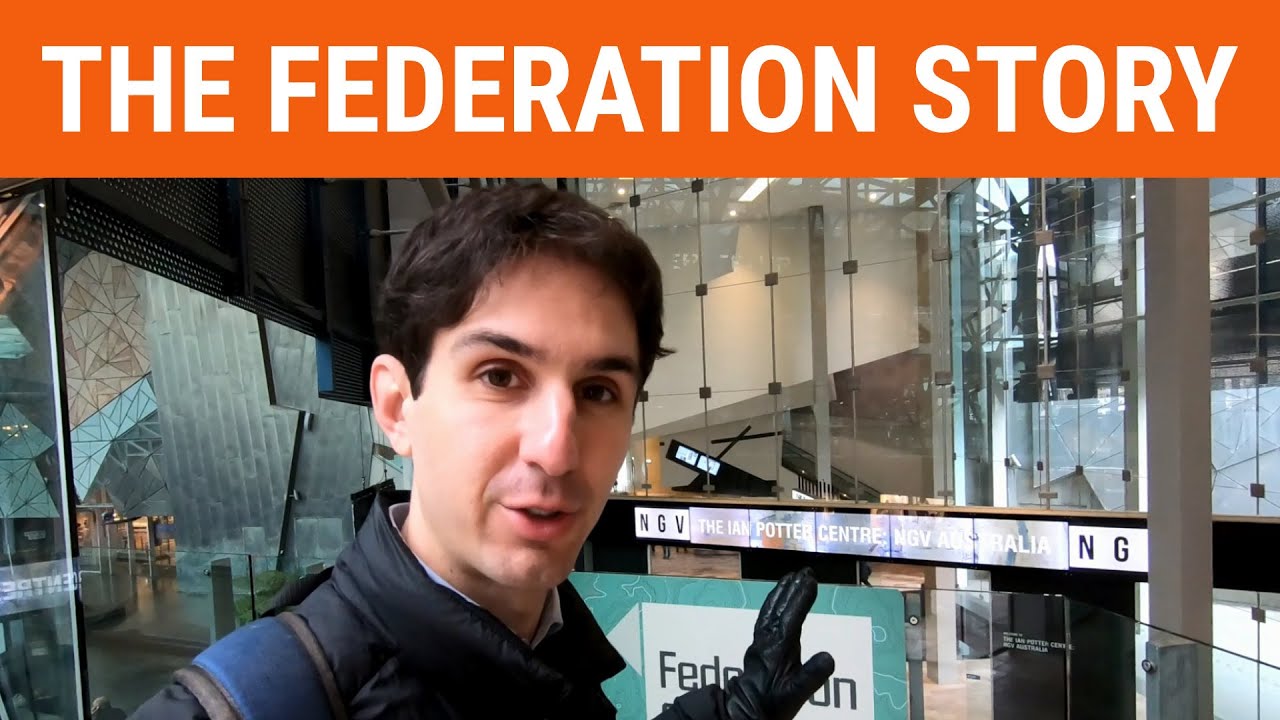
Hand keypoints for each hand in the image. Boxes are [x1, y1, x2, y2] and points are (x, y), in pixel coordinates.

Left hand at [723, 568, 834, 719]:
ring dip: (781, 591)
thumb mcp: (797, 693)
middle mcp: (767, 639)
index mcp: (778, 647)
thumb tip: (829, 656)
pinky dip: (773, 602)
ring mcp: (761, 640)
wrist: (747, 709)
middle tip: (805, 570)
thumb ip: (812, 675)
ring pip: (770, 609)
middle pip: (780, 607)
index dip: (801, 598)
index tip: (811, 580)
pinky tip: (778, 599)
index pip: (792, 617)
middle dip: (792, 588)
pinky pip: (765, 616)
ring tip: (792, 576)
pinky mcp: (758, 644)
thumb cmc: (774, 703)